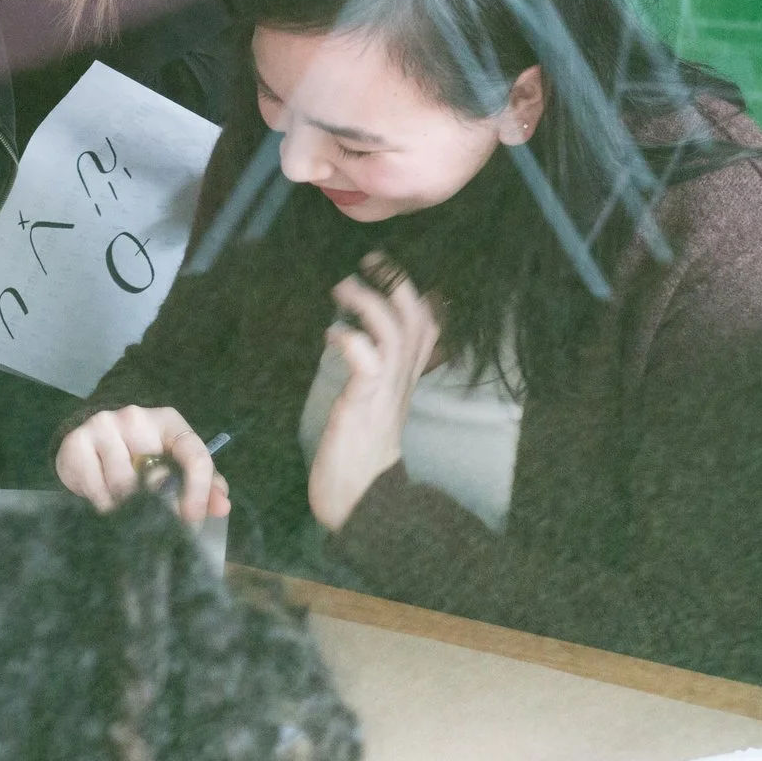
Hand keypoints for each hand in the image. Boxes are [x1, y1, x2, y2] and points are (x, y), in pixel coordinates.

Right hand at [55, 405, 230, 522]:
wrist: (88, 441)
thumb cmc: (140, 455)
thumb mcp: (174, 464)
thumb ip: (204, 484)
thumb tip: (223, 506)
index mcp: (168, 421)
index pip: (194, 454)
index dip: (199, 492)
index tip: (194, 519)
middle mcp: (136, 417)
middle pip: (156, 477)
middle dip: (160, 507)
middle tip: (158, 522)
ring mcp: (104, 426)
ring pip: (124, 487)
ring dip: (127, 507)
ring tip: (127, 506)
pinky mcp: (77, 442)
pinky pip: (97, 490)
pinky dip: (104, 505)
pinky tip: (105, 498)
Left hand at [307, 254, 440, 529]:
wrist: (360, 497)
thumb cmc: (360, 446)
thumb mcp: (374, 397)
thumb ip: (376, 365)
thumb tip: (361, 332)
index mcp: (405, 375)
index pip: (428, 321)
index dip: (414, 287)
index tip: (385, 265)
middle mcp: (401, 378)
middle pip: (417, 317)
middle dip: (394, 282)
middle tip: (367, 263)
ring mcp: (384, 391)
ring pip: (393, 332)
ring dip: (367, 303)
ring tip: (342, 288)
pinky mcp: (363, 406)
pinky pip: (367, 364)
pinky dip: (351, 340)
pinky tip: (332, 334)